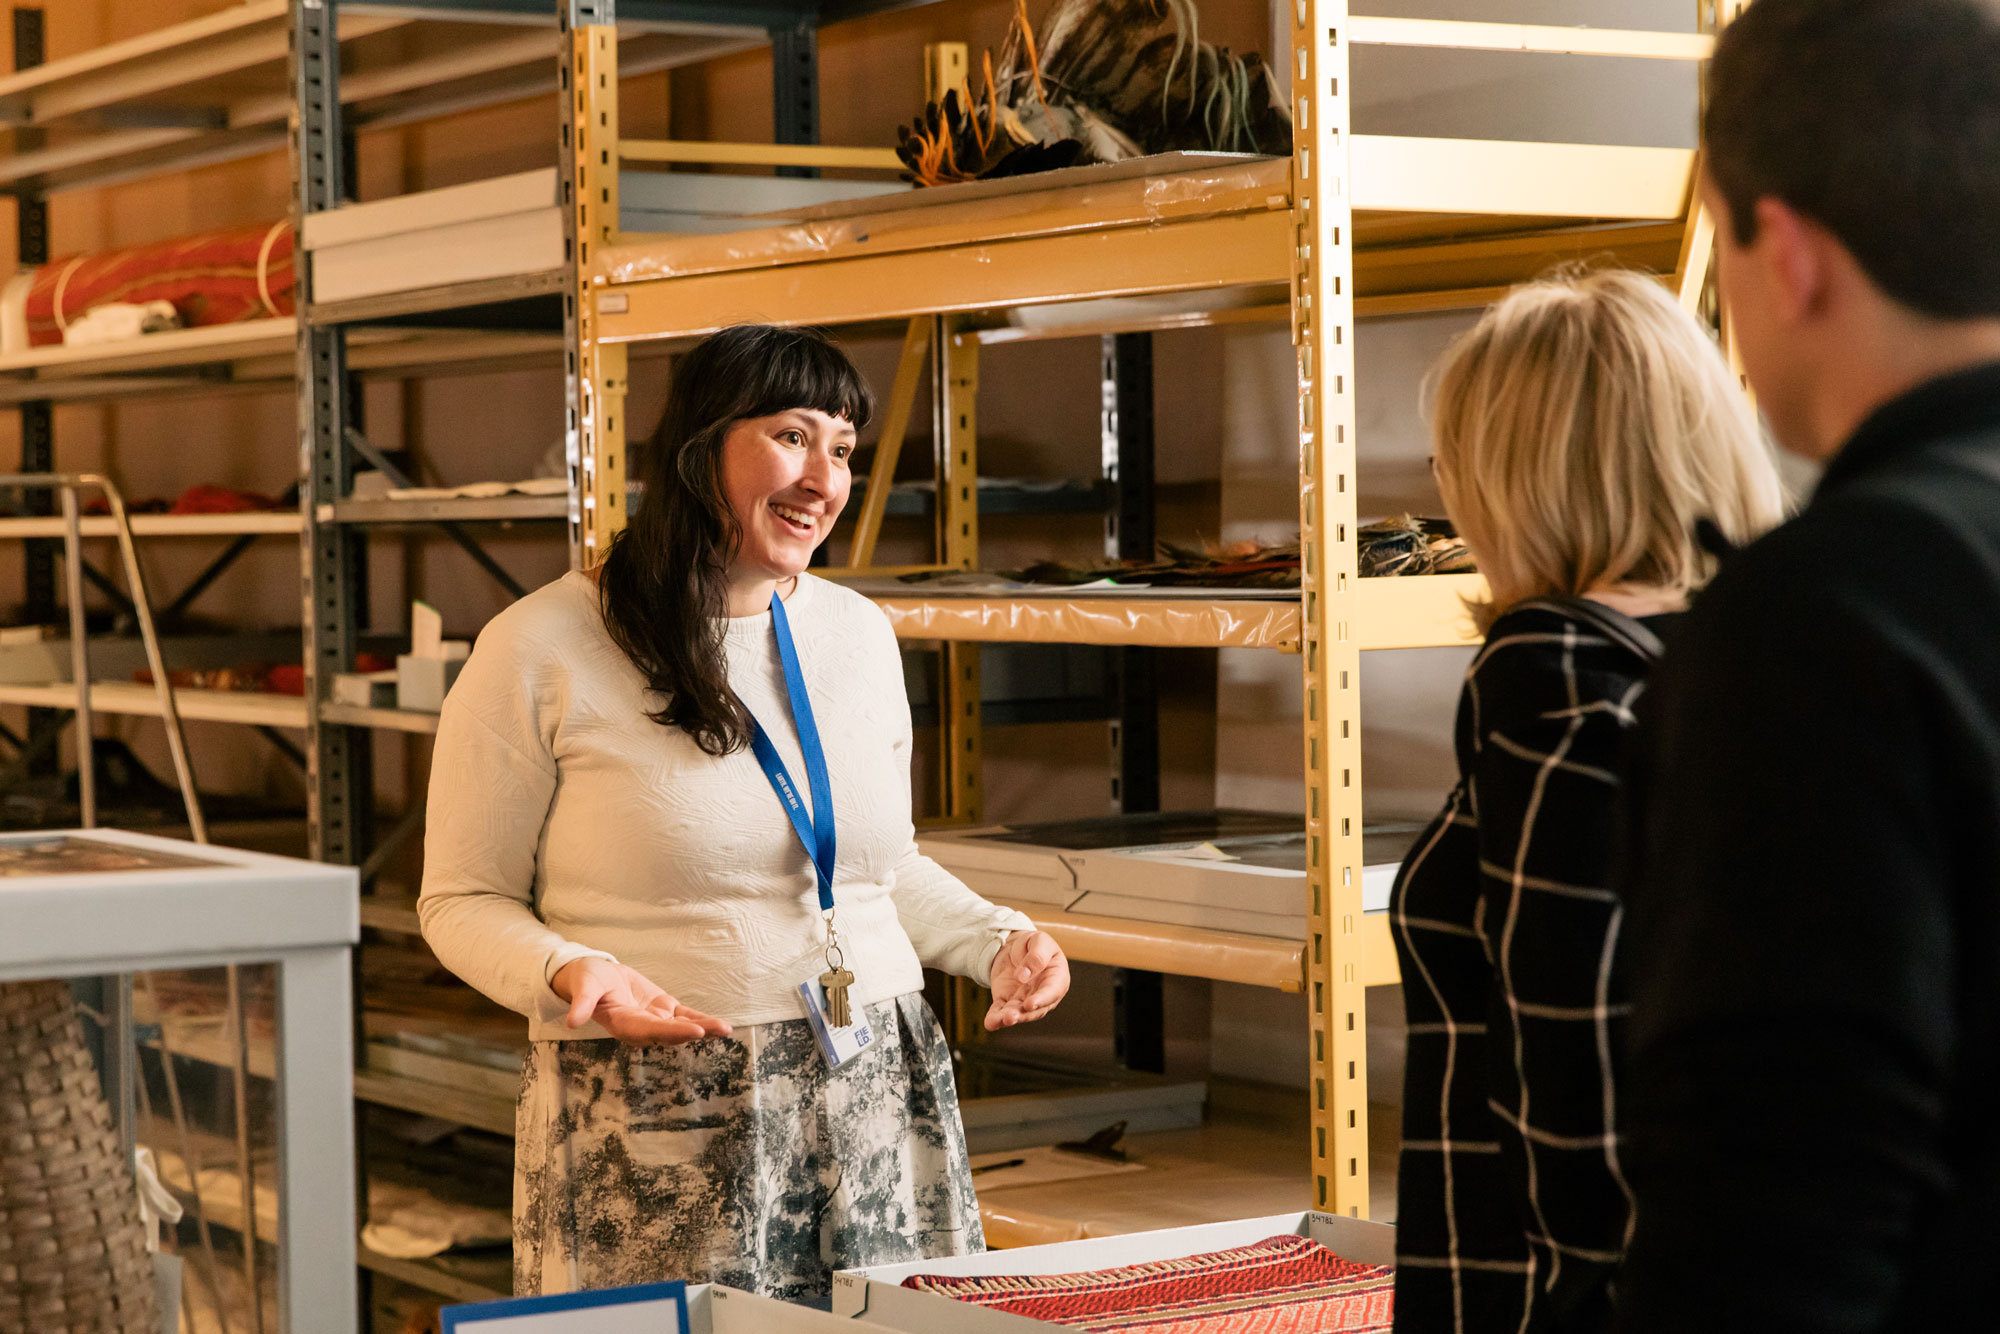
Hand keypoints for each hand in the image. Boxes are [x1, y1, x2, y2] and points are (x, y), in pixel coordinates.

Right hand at [550, 958, 732, 1045]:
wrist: (594, 976)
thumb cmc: (587, 980)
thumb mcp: (583, 987)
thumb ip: (581, 1003)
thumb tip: (571, 1022)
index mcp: (622, 1023)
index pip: (648, 1030)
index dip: (670, 1032)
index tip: (692, 1032)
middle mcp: (640, 1026)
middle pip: (668, 1032)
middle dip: (691, 1032)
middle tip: (714, 1030)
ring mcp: (654, 1019)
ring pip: (680, 1026)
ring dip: (703, 1029)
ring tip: (724, 1030)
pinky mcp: (663, 1009)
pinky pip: (685, 1015)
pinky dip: (701, 1019)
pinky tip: (720, 1026)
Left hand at [985, 930, 1069, 1030]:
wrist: (1018, 946)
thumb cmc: (1035, 944)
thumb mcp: (1040, 940)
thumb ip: (1036, 956)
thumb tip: (1024, 975)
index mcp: (1057, 979)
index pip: (1051, 992)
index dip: (1041, 1000)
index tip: (1030, 1004)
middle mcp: (1042, 994)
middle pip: (1035, 1009)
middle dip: (1023, 1015)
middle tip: (1011, 1017)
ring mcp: (1024, 1000)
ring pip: (1018, 1013)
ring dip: (1010, 1018)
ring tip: (1001, 1020)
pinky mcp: (1007, 1000)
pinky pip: (1001, 1011)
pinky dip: (995, 1018)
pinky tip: (990, 1023)